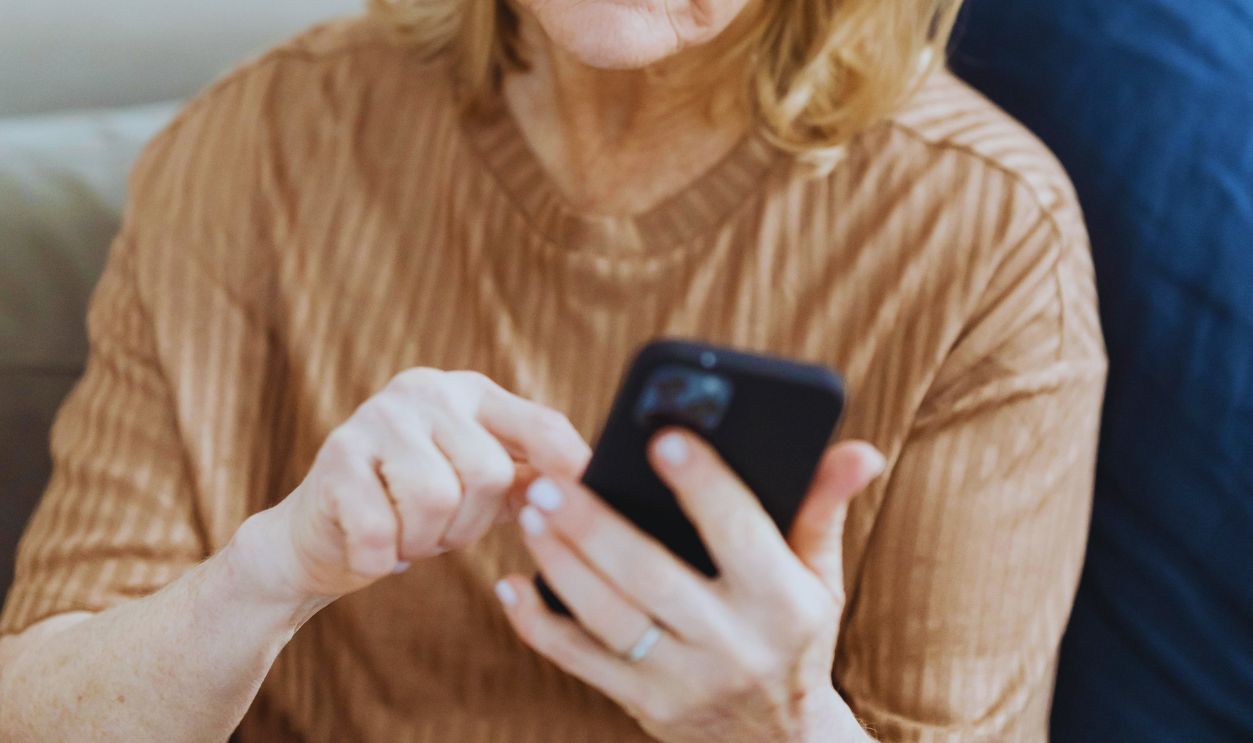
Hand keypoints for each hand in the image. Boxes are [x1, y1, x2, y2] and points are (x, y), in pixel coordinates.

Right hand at [235, 369, 590, 608]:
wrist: (314, 536)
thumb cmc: (410, 508)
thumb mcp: (477, 486)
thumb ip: (530, 477)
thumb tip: (593, 484)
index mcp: (470, 392)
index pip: (540, 425)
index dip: (569, 467)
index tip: (586, 503)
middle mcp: (425, 391)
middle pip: (489, 472)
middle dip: (470, 524)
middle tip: (441, 533)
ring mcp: (376, 418)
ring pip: (437, 499)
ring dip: (425, 540)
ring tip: (408, 536)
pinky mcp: (335, 457)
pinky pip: (382, 529)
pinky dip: (383, 558)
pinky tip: (374, 548)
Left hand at [494, 428, 884, 742]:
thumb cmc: (795, 636)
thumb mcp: (818, 578)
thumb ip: (823, 509)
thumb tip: (860, 450)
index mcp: (783, 602)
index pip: (739, 533)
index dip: (704, 485)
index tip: (663, 439)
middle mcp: (734, 646)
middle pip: (652, 577)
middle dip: (596, 526)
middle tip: (551, 481)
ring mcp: (683, 681)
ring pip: (608, 618)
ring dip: (561, 564)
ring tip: (531, 512)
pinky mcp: (642, 706)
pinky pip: (579, 662)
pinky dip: (538, 624)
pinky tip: (510, 584)